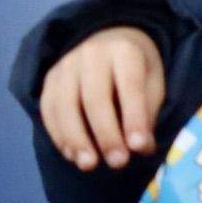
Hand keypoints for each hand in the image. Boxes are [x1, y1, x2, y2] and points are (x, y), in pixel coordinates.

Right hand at [39, 26, 164, 171]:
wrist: (107, 38)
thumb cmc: (136, 68)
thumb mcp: (153, 82)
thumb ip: (147, 112)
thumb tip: (140, 148)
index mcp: (124, 52)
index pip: (129, 86)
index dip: (134, 118)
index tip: (139, 148)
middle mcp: (90, 54)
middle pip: (93, 98)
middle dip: (105, 134)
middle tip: (117, 163)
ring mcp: (65, 66)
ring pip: (64, 104)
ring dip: (76, 138)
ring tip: (88, 164)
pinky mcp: (49, 79)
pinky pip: (48, 109)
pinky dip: (58, 134)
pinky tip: (71, 154)